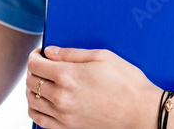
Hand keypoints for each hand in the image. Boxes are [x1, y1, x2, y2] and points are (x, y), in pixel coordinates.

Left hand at [25, 45, 161, 128]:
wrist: (142, 112)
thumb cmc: (127, 82)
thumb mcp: (102, 57)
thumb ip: (72, 54)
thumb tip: (51, 52)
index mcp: (68, 76)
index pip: (35, 64)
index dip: (34, 56)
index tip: (40, 54)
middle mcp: (61, 97)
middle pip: (31, 82)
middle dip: (33, 70)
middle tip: (41, 65)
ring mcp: (63, 116)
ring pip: (32, 102)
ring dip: (32, 90)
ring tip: (41, 82)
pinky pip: (40, 121)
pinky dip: (36, 110)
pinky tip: (42, 103)